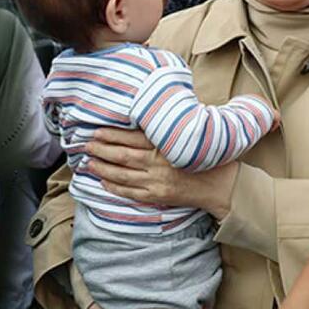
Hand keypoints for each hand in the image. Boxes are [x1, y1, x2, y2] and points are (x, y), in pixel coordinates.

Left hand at [88, 128, 237, 219]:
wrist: (223, 185)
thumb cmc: (207, 155)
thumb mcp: (191, 134)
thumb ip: (169, 125)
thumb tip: (148, 111)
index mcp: (166, 145)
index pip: (132, 138)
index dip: (111, 135)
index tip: (96, 131)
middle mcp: (159, 163)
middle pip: (122, 156)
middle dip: (101, 150)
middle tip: (86, 145)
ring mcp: (157, 181)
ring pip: (122, 175)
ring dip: (102, 169)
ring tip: (88, 163)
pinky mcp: (159, 196)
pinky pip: (131, 192)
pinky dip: (115, 187)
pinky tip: (103, 182)